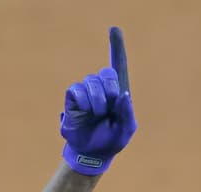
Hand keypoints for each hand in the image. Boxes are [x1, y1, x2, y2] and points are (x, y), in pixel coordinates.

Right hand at [59, 26, 137, 175]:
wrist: (92, 154)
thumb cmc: (112, 141)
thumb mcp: (126, 130)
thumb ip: (127, 113)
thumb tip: (123, 96)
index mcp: (118, 93)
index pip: (118, 65)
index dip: (116, 47)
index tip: (114, 29)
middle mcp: (102, 88)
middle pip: (106, 73)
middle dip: (110, 89)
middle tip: (109, 107)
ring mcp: (86, 92)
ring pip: (91, 82)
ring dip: (97, 100)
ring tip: (97, 114)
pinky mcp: (73, 98)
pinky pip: (76, 89)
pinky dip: (84, 101)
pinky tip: (86, 112)